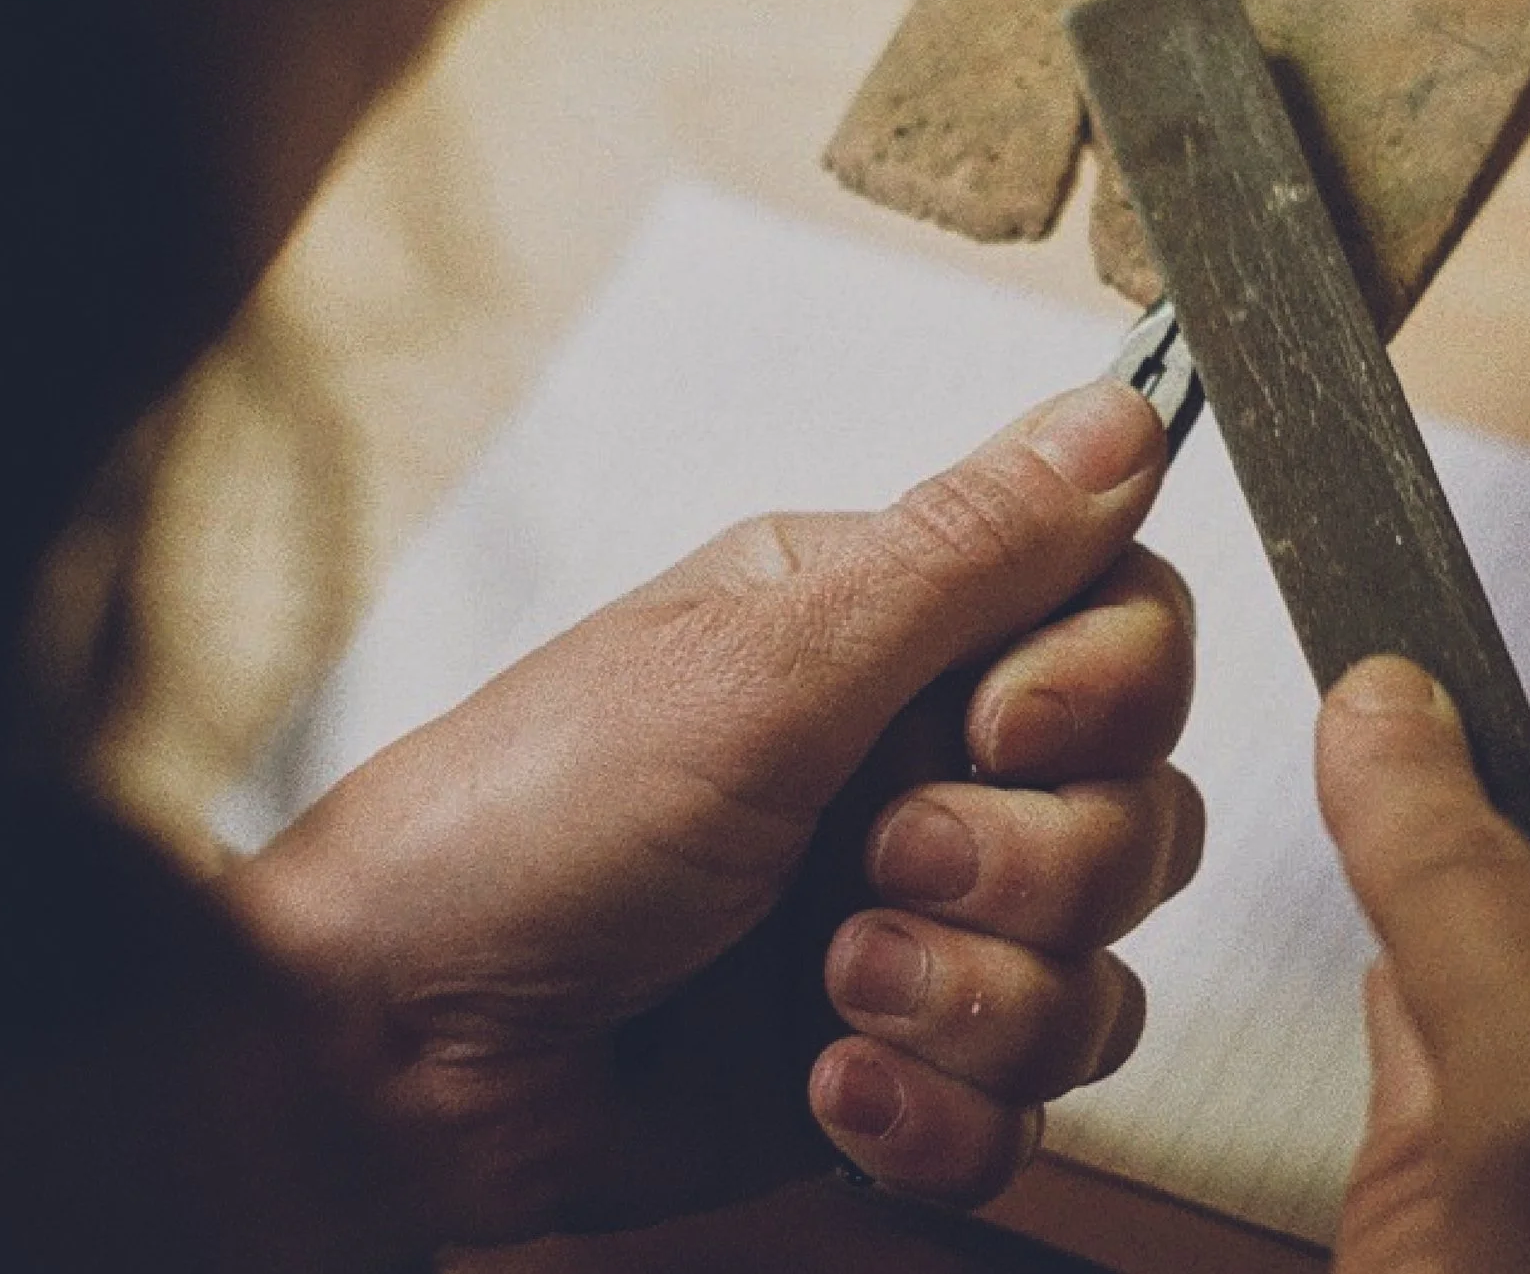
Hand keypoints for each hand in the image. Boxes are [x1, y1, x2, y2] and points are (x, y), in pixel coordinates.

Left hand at [228, 380, 1201, 1245]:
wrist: (391, 1057)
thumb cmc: (521, 824)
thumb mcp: (760, 666)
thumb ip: (964, 551)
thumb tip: (1121, 417)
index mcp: (890, 630)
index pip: (1126, 622)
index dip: (1103, 688)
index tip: (996, 727)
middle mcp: (919, 766)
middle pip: (1138, 808)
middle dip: (1028, 864)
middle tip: (881, 860)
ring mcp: (915, 922)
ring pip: (1100, 972)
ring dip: (977, 999)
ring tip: (830, 990)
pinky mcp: (898, 1058)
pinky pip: (1026, 1109)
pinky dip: (940, 1112)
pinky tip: (830, 1086)